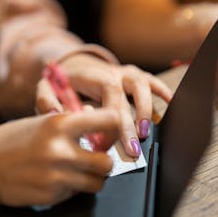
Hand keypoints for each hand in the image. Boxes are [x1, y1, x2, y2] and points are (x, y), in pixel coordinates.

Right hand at [0, 109, 119, 206]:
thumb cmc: (14, 139)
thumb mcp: (42, 121)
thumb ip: (72, 120)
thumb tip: (97, 115)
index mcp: (60, 124)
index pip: (109, 120)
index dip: (116, 126)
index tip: (114, 131)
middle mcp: (61, 150)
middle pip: (107, 163)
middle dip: (105, 163)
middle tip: (96, 160)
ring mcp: (56, 176)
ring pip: (97, 183)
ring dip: (92, 179)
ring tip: (79, 172)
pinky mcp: (50, 196)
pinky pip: (75, 194)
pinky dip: (71, 188)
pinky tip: (56, 180)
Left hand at [35, 54, 172, 156]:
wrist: (75, 66)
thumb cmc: (63, 84)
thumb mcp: (47, 89)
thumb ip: (46, 99)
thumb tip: (56, 113)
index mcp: (93, 75)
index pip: (109, 92)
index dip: (112, 117)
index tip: (107, 143)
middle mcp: (114, 72)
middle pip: (128, 93)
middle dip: (131, 123)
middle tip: (131, 149)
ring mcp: (127, 73)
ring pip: (143, 86)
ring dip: (147, 109)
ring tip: (146, 133)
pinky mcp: (137, 77)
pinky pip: (153, 82)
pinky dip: (162, 91)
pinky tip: (171, 102)